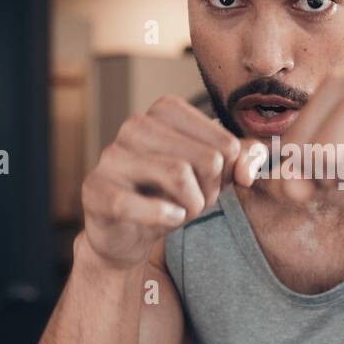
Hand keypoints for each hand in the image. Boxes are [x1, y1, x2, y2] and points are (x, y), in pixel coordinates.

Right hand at [82, 95, 266, 268]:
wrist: (125, 232)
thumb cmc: (170, 195)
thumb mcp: (214, 174)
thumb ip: (243, 159)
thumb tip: (247, 168)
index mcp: (166, 110)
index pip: (227, 145)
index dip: (227, 175)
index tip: (208, 186)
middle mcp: (136, 124)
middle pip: (207, 159)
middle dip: (211, 192)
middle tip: (194, 204)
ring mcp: (112, 155)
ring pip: (179, 174)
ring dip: (191, 206)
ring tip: (179, 211)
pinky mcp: (96, 188)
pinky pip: (142, 203)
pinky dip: (166, 217)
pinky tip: (167, 219)